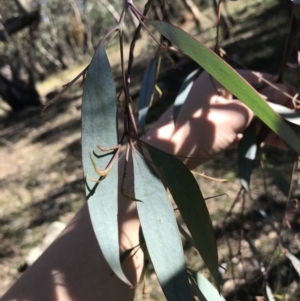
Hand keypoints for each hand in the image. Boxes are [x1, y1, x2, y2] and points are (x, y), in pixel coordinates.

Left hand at [145, 69, 294, 168]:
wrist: (168, 156)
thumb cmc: (198, 130)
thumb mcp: (233, 115)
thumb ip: (258, 107)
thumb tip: (278, 103)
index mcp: (219, 79)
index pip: (257, 79)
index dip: (280, 89)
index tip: (296, 101)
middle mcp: (218, 92)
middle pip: (255, 99)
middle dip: (276, 112)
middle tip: (294, 123)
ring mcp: (217, 112)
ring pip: (249, 117)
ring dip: (269, 127)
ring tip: (291, 137)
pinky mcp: (217, 130)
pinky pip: (241, 130)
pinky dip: (256, 137)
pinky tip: (276, 144)